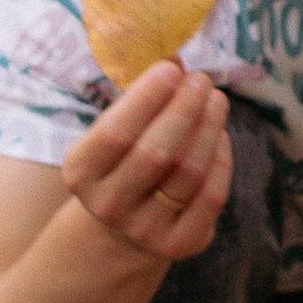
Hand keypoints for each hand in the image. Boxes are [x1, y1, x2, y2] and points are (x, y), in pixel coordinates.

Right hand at [59, 60, 231, 262]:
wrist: (122, 228)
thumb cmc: (121, 163)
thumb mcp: (113, 133)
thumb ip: (139, 99)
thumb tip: (174, 59)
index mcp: (81, 173)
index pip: (115, 133)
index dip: (147, 98)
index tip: (171, 67)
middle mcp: (108, 205)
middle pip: (155, 152)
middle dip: (184, 109)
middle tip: (201, 79)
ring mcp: (145, 229)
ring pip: (187, 172)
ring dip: (208, 128)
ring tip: (216, 99)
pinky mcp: (181, 243)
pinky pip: (211, 195)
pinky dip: (221, 160)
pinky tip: (220, 136)